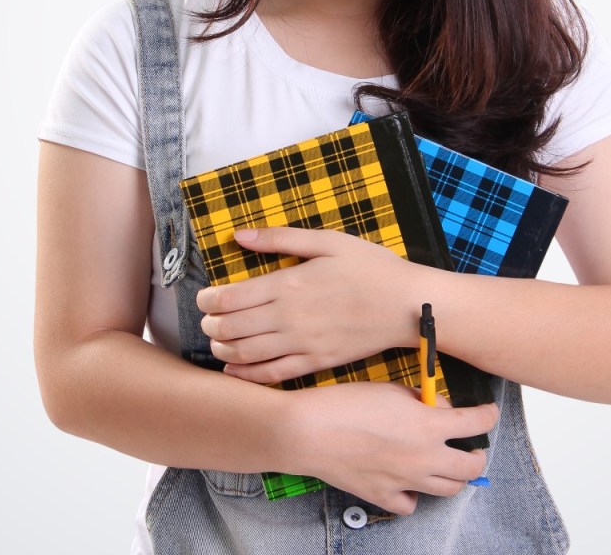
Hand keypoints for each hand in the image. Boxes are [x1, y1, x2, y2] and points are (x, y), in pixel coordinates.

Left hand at [196, 227, 420, 383]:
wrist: (406, 305)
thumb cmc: (370, 267)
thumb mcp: (328, 241)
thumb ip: (281, 238)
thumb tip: (240, 234)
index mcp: (290, 283)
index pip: (232, 297)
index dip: (209, 299)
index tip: (204, 297)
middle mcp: (290, 317)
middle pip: (232, 328)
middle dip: (211, 325)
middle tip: (206, 320)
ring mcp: (302, 344)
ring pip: (247, 355)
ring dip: (223, 350)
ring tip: (217, 343)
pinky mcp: (316, 363)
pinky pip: (272, 375)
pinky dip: (247, 376)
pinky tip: (235, 371)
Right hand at [285, 382, 498, 513]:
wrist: (311, 431)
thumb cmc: (348, 402)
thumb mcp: (391, 388)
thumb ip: (422, 399)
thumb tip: (438, 408)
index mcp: (429, 425)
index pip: (477, 423)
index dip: (488, 415)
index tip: (489, 412)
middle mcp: (425, 458)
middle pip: (471, 466)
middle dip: (478, 454)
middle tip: (474, 446)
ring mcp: (406, 481)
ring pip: (448, 490)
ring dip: (454, 476)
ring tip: (448, 464)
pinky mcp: (385, 496)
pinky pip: (412, 504)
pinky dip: (415, 494)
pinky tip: (409, 481)